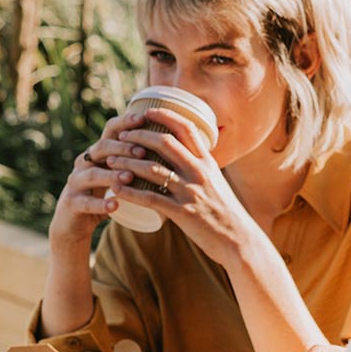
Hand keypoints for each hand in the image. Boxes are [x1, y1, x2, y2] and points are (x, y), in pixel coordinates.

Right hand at [48, 113, 148, 243]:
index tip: (144, 119)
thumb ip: (134, 160)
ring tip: (129, 177)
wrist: (74, 222)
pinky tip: (115, 206)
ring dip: (112, 175)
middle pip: (101, 148)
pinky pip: (86, 202)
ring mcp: (75, 182)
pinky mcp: (72, 203)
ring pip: (92, 174)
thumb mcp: (116, 173)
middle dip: (122, 148)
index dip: (125, 123)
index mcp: (98, 152)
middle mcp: (84, 162)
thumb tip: (170, 143)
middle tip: (142, 152)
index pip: (110, 130)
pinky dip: (101, 204)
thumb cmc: (103, 194)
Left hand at [106, 107, 264, 266]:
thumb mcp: (216, 182)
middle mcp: (199, 172)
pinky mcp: (182, 212)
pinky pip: (150, 198)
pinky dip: (130, 192)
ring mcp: (191, 192)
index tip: (146, 111)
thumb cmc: (226, 211)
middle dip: (139, 135)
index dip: (165, 116)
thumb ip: (200, 168)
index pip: (186, 129)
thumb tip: (184, 156)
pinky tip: (116, 190)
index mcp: (208, 162)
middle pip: (165, 143)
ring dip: (127, 162)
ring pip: (152, 169)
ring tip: (111, 160)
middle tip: (122, 136)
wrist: (239, 240)